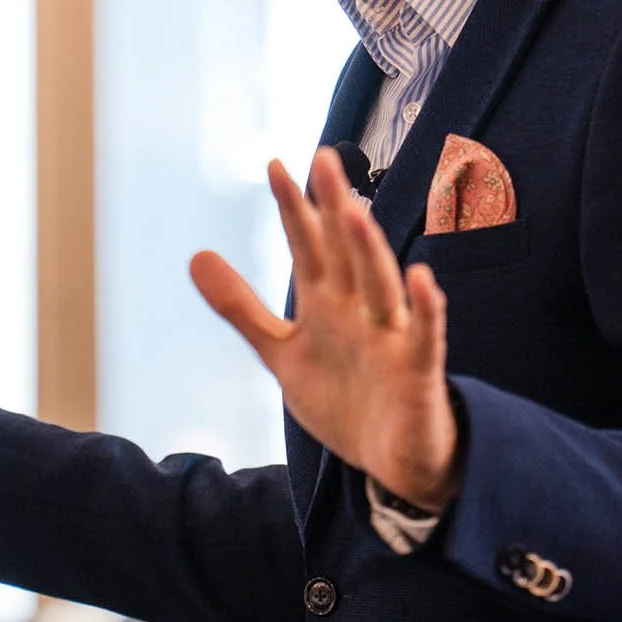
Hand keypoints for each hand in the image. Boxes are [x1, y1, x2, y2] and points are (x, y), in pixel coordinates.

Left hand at [191, 149, 459, 511]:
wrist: (394, 463)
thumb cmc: (345, 399)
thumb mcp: (283, 352)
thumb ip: (241, 307)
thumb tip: (196, 255)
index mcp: (327, 304)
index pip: (308, 246)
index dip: (292, 209)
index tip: (275, 165)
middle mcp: (359, 310)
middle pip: (345, 253)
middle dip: (334, 208)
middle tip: (323, 159)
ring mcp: (390, 338)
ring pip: (380, 286)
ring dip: (367, 250)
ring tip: (352, 212)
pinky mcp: (417, 371)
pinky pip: (424, 337)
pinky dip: (425, 309)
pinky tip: (422, 279)